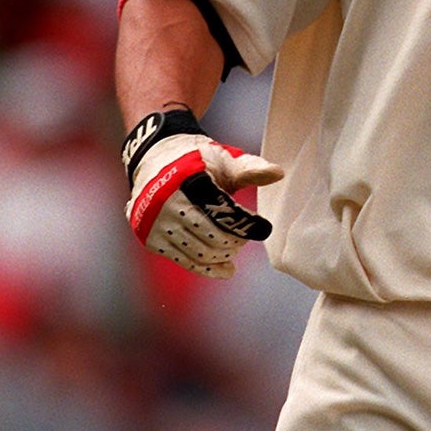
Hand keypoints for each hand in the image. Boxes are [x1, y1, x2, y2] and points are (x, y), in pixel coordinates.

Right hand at [123, 109, 283, 277]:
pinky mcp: (151, 238)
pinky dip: (206, 268)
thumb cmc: (198, 161)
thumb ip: (250, 169)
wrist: (156, 161)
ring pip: (198, 250)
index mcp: (188, 178)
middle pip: (211, 233)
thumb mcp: (223, 159)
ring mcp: (157, 222)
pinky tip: (225, 270)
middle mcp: (168, 201)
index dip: (246, 222)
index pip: (223, 210)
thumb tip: (278, 173)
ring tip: (235, 251)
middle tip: (247, 237)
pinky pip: (183, 260)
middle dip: (235, 240)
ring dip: (222, 256)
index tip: (264, 228)